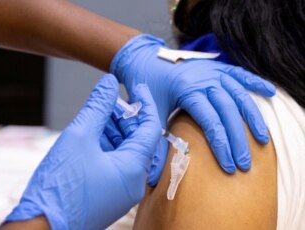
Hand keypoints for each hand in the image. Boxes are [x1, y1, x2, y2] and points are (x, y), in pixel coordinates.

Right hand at [3, 74, 160, 228]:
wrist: (41, 227)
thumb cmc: (60, 188)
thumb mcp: (79, 137)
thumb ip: (97, 107)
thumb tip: (109, 84)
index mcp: (133, 170)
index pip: (150, 129)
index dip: (145, 103)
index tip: (137, 86)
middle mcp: (133, 183)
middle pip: (136, 140)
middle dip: (123, 117)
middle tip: (108, 99)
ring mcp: (120, 191)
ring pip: (123, 152)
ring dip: (112, 130)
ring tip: (96, 115)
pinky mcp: (107, 195)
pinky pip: (113, 164)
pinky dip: (105, 146)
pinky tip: (90, 135)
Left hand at [111, 34, 275, 185]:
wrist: (143, 59)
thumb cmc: (145, 86)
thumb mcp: (149, 112)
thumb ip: (155, 139)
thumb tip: (153, 174)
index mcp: (187, 90)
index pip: (211, 122)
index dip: (221, 145)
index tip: (228, 165)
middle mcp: (204, 79)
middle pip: (228, 112)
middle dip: (238, 139)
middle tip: (245, 163)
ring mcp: (212, 70)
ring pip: (239, 94)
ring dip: (252, 117)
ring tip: (262, 139)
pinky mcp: (215, 66)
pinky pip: (239, 74)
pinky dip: (255, 83)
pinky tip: (269, 93)